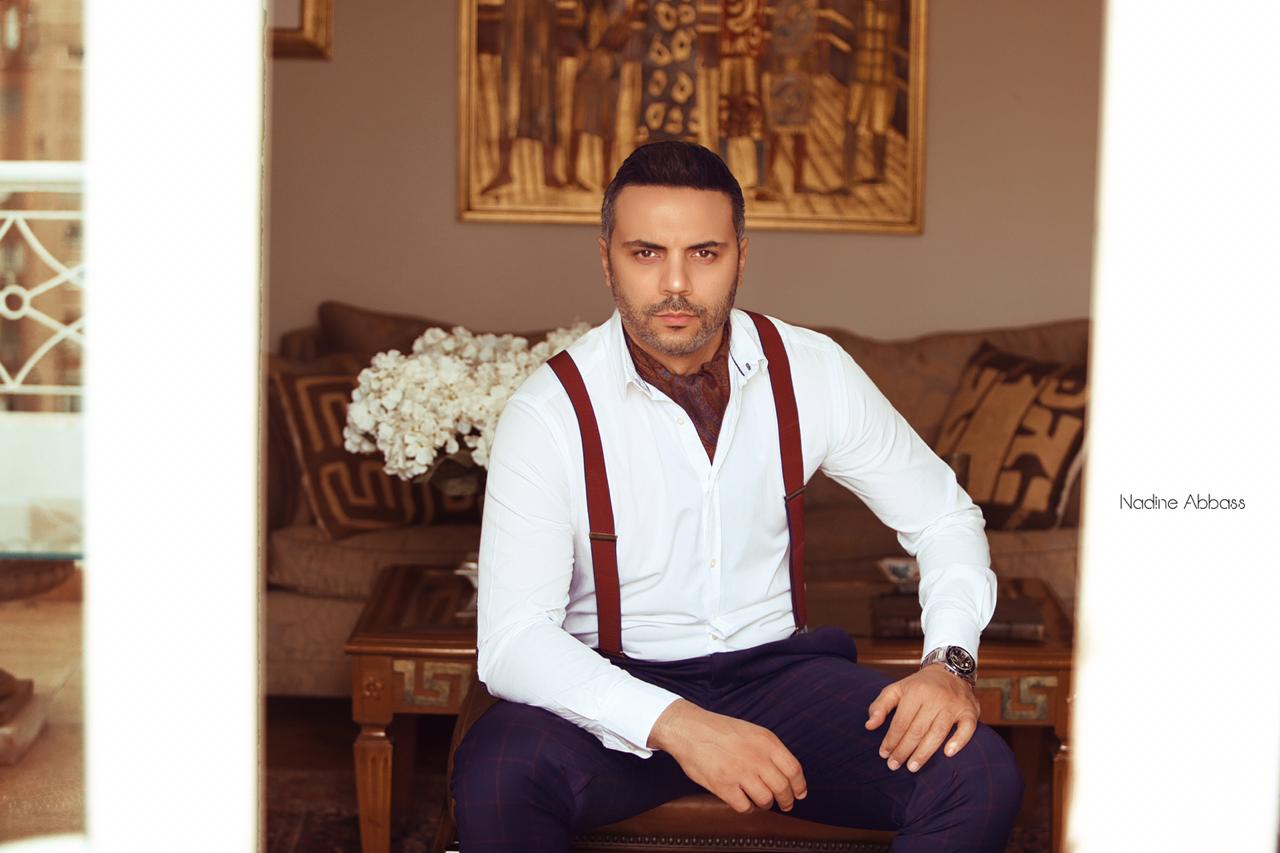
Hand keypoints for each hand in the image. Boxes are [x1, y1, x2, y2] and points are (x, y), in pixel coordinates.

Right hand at [648, 699, 807, 813]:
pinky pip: (745, 807)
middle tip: (785, 804)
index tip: (799, 794)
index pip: (794, 770)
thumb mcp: (751, 731)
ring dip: (765, 804)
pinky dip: (747, 807)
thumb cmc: (719, 730)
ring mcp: (740, 772)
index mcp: (766, 741)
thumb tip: (787, 773)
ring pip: (766, 800)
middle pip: (783, 788)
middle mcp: (756, 757)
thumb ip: (769, 750)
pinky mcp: (723, 786)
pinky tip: (743, 800)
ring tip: (760, 800)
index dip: (799, 786)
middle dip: (786, 800)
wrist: (689, 729)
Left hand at [864, 664, 980, 773]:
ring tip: (912, 767)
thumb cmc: (919, 686)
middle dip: (904, 750)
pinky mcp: (970, 712)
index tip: (883, 754)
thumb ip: (880, 706)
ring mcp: (954, 705)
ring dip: (924, 753)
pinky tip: (947, 754)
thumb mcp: (897, 689)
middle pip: (918, 730)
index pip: (901, 722)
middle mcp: (936, 698)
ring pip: (938, 733)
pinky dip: (958, 741)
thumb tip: (869, 726)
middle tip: (894, 765)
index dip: (891, 740)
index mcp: (916, 692)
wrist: (950, 670)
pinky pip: (967, 728)